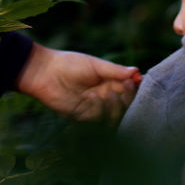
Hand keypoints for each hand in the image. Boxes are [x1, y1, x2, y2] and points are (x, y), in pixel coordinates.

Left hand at [16, 43, 141, 120]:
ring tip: (108, 94)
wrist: (45, 73)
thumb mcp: (95, 65)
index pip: (129, 89)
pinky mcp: (83, 117)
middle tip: (128, 87)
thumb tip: (137, 71)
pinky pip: (99, 120)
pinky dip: (100, 110)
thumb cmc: (69, 64)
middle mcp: (104, 97)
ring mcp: (94, 109)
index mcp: (109, 83)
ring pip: (116, 116)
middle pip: (126, 105)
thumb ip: (115, 71)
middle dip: (130, 98)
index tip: (139, 81)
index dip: (137, 88)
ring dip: (116, 106)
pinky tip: (93, 98)